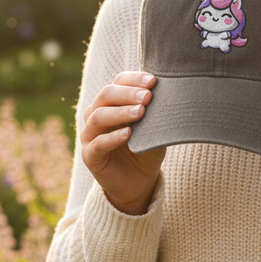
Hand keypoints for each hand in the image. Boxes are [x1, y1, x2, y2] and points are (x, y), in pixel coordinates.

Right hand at [80, 71, 165, 214]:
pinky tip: (128, 134)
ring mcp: (90, 135)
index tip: (153, 81)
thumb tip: (170, 92)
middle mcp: (96, 114)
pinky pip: (98, 143)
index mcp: (111, 102)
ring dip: (120, 112)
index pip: (118, 82)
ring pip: (98, 117)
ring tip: (140, 112)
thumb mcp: (154, 128)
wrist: (139, 182)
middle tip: (148, 97)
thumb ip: (156, 112)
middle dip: (128, 93)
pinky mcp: (89, 156)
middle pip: (105, 95)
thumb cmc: (147, 148)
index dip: (134, 79)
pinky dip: (113, 137)